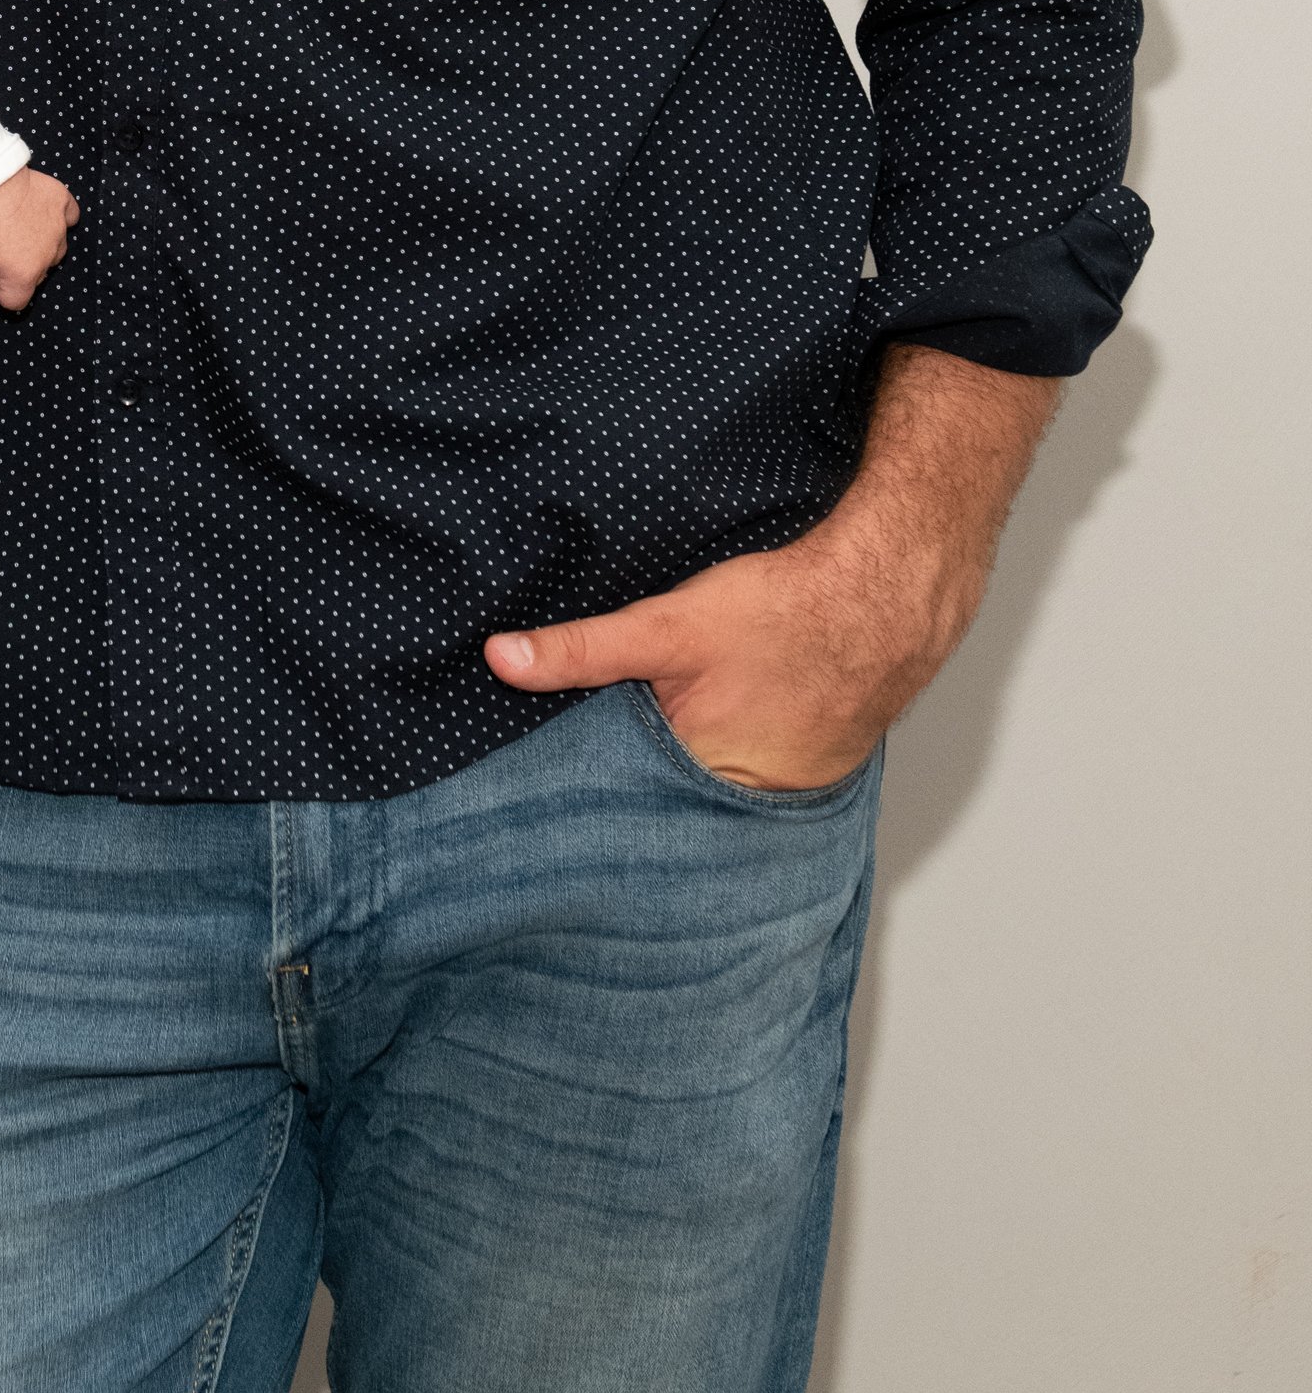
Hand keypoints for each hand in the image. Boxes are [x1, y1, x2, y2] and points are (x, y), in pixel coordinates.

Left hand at [0, 165, 78, 311]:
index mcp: (24, 275)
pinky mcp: (63, 202)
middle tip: (1, 245)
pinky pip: (70, 216)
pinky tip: (46, 213)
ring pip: (56, 248)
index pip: (16, 301)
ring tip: (20, 225)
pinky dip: (60, 217)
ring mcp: (59, 228)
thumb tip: (0, 265)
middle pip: (38, 274)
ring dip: (41, 244)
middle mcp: (48, 257)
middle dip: (21, 266)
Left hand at [483, 344, 1059, 789]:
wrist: (891, 591)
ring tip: (674, 733)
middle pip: (668, 800)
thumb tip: (502, 659)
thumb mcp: (668, 627)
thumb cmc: (786, 611)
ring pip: (714, 786)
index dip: (587, 787)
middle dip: (635, 784)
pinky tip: (731, 722)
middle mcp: (751, 801)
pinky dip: (737, 753)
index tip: (548, 787)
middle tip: (594, 760)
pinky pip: (758, 771)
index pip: (622, 801)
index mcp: (704, 781)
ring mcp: (791, 789)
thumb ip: (583, 650)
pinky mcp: (816, 767)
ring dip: (689, 768)